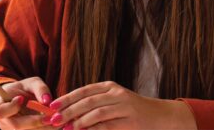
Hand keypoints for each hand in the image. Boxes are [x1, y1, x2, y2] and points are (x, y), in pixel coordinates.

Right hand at [0, 76, 56, 129]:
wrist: (21, 99)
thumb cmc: (24, 89)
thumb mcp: (32, 83)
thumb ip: (39, 88)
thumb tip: (47, 100)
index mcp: (0, 105)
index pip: (0, 112)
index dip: (11, 107)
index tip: (21, 98)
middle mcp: (4, 121)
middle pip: (16, 126)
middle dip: (34, 122)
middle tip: (50, 118)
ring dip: (42, 129)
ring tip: (56, 122)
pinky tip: (55, 126)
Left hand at [46, 81, 196, 129]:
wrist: (161, 117)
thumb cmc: (132, 112)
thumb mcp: (113, 103)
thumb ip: (94, 106)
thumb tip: (69, 114)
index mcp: (109, 87)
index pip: (84, 91)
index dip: (67, 98)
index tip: (52, 106)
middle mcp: (116, 93)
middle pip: (87, 101)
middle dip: (68, 111)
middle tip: (54, 120)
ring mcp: (124, 106)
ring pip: (96, 112)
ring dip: (79, 122)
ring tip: (67, 128)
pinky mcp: (130, 121)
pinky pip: (107, 125)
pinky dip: (93, 129)